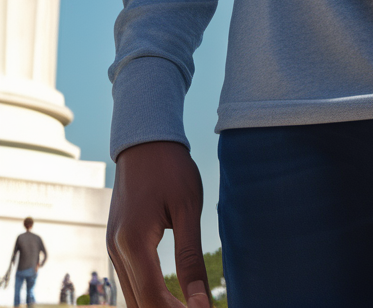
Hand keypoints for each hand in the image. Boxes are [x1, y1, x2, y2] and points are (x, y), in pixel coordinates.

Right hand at [107, 141, 210, 307]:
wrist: (144, 140)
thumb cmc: (170, 168)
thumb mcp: (188, 209)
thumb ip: (191, 258)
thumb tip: (200, 301)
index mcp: (134, 242)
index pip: (155, 299)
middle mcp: (116, 251)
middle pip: (141, 305)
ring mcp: (112, 249)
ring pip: (133, 299)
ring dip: (160, 307)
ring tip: (191, 306)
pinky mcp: (116, 244)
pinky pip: (131, 283)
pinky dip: (150, 296)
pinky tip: (174, 298)